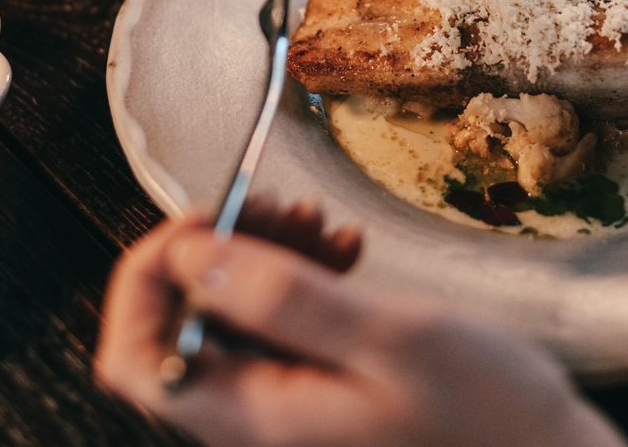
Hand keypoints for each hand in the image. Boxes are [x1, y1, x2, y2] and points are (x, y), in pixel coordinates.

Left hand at [95, 201, 627, 446]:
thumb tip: (191, 257)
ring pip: (232, 318)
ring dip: (264, 257)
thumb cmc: (492, 418)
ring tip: (324, 226)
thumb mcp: (393, 340)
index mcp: (257, 418)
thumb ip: (286, 299)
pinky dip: (301, 280)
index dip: (145, 280)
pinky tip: (346, 255)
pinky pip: (280, 328)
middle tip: (284, 206)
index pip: (135, 360)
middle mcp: (258, 420)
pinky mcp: (322, 394)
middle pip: (184, 325)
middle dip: (219, 252)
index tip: (201, 222)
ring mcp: (289, 409)